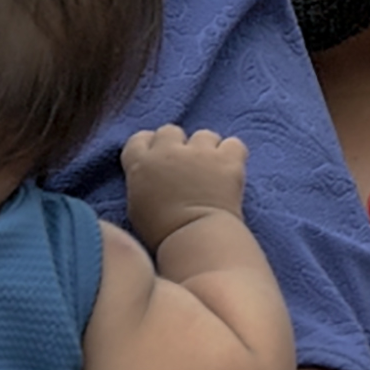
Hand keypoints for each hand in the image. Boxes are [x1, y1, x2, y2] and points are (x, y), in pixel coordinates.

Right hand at [120, 126, 248, 251]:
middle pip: (170, 131)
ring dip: (207, 149)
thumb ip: (141, 182)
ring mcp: (200, 152)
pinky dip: (233, 155)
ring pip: (204, 135)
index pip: (139, 139)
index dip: (150, 148)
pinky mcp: (227, 158)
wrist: (195, 239)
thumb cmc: (161, 233)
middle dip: (177, 144)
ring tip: (211, 171)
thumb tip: (151, 177)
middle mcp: (169, 150)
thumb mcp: (137, 207)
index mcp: (141, 163)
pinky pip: (233, 144)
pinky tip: (231, 170)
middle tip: (184, 167)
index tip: (156, 160)